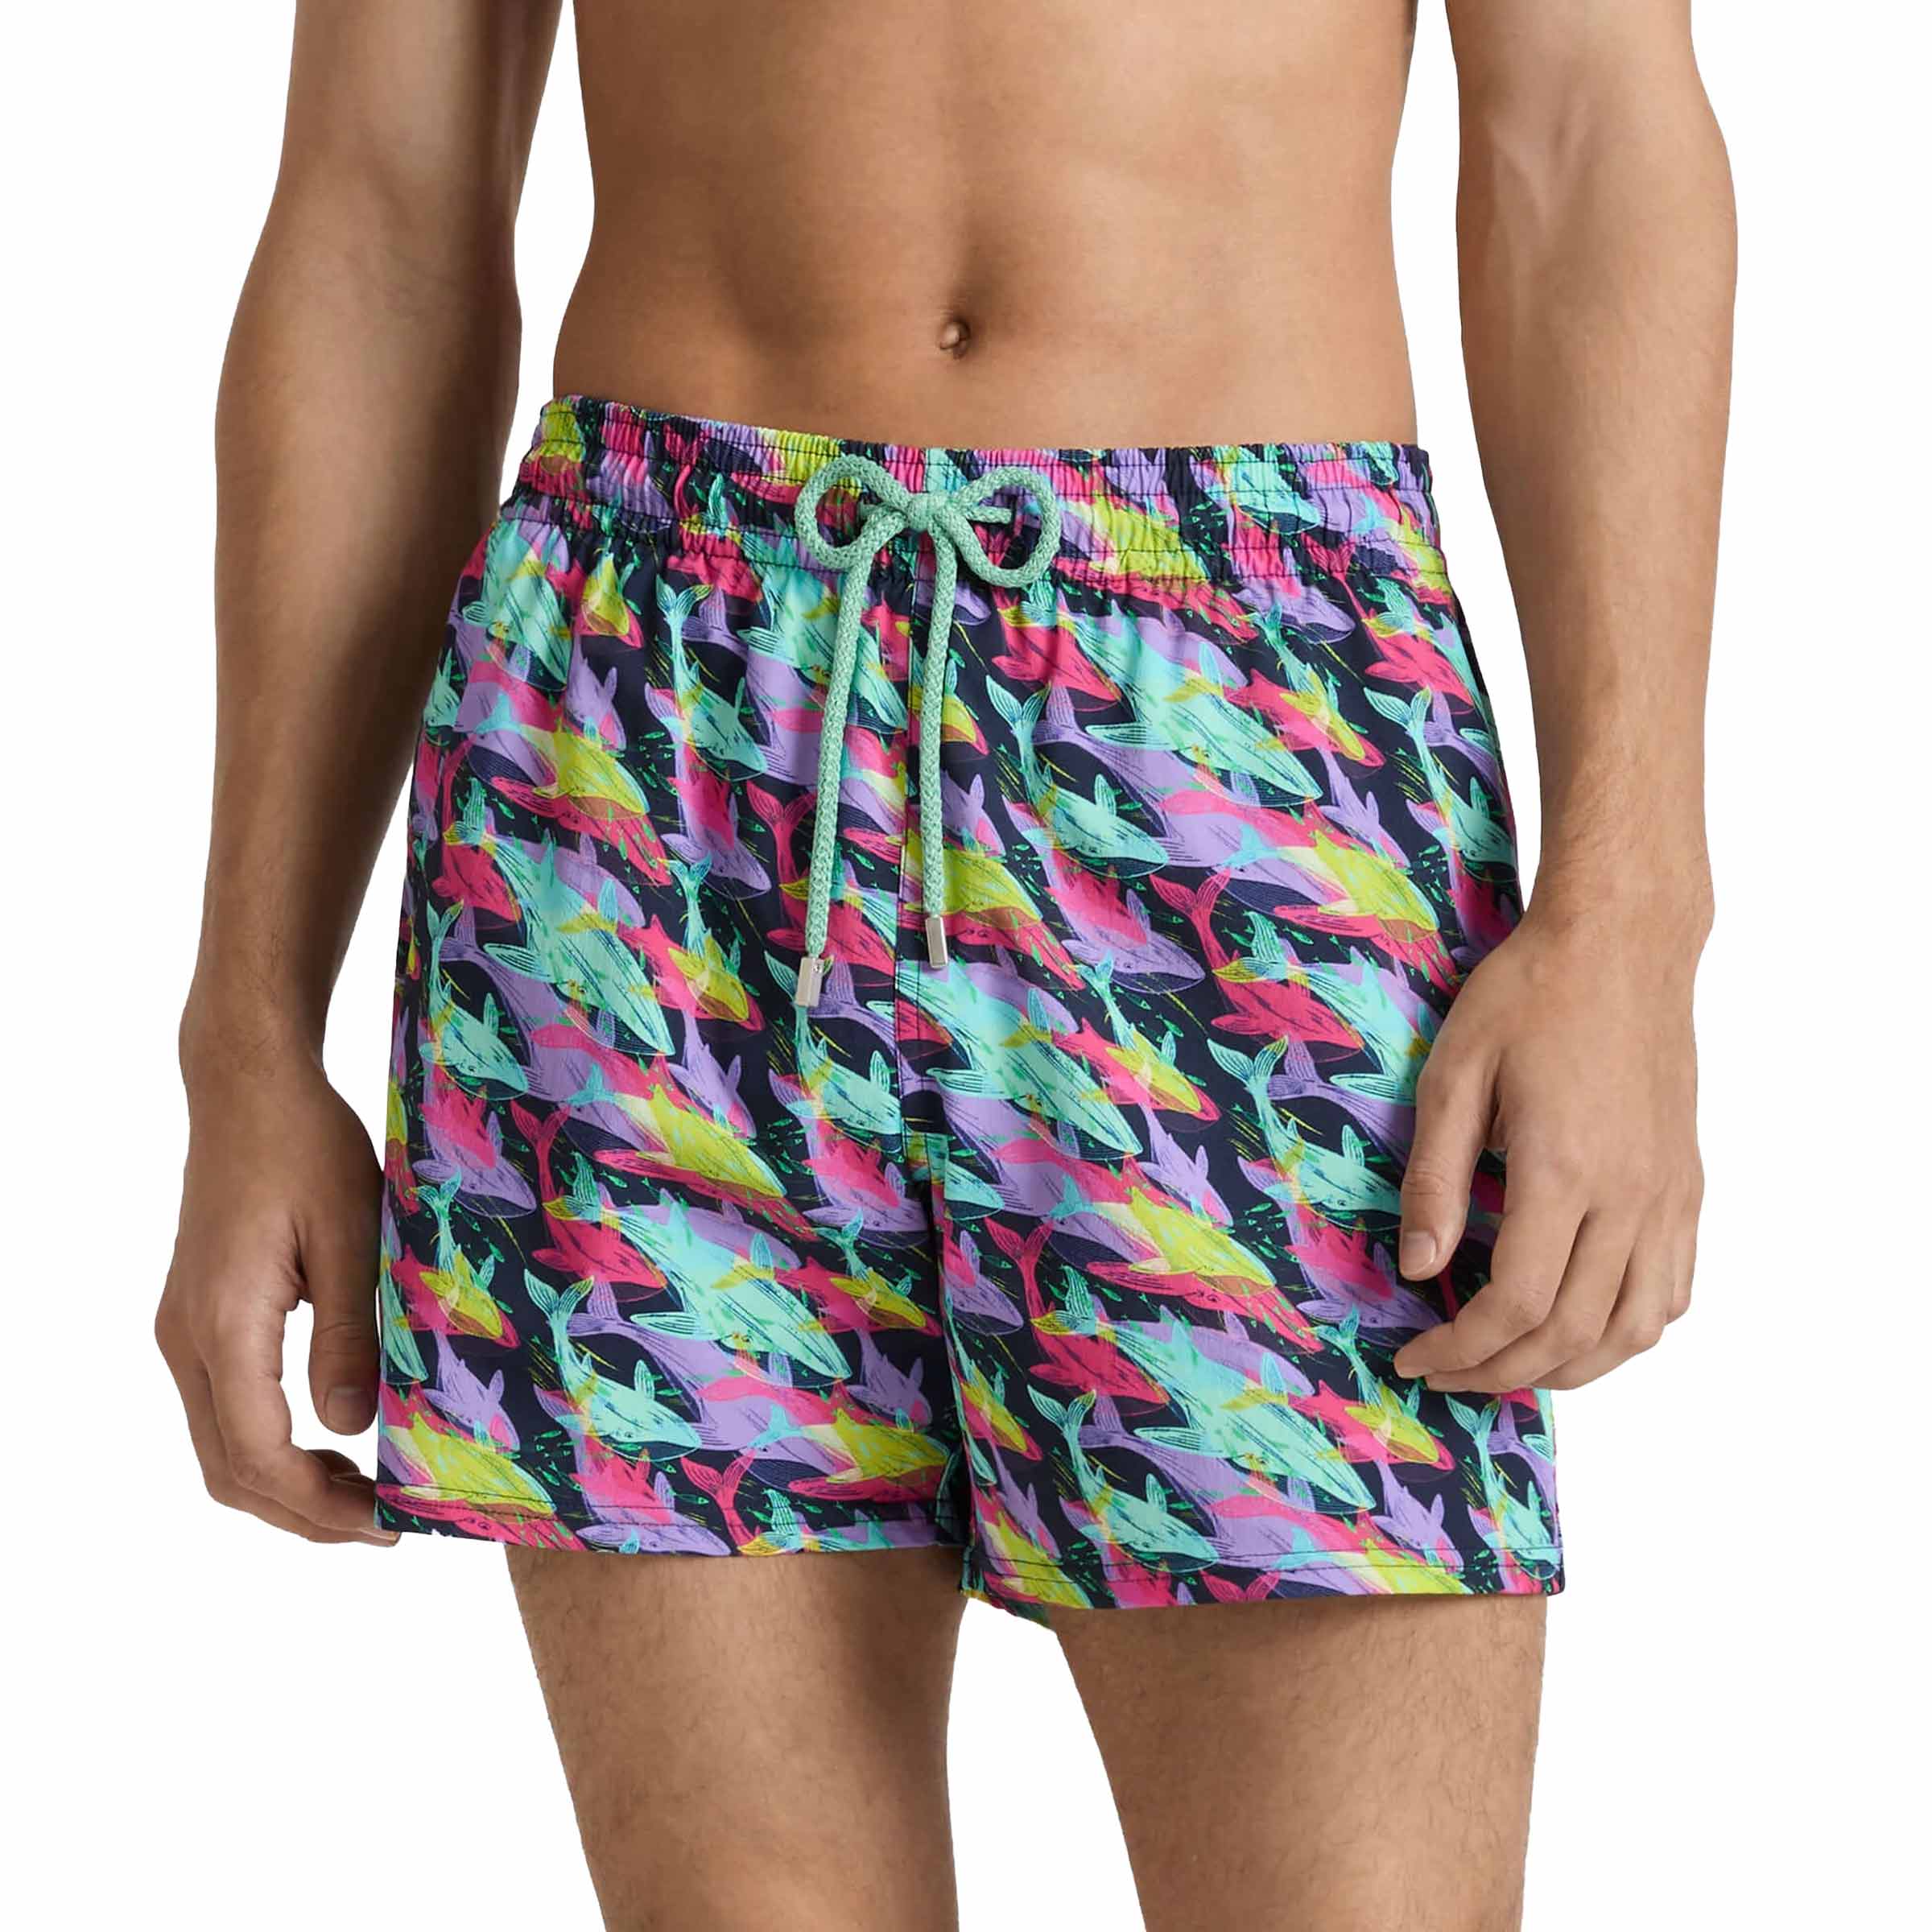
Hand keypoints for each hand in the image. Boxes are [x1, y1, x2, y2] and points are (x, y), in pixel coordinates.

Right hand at [155, 1055, 395, 1542]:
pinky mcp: (198, 1319)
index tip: (388, 1524)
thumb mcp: (352, 1233)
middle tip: (386, 1527)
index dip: (320, 1505)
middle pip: (230, 1470)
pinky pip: (224, 1411)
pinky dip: (272, 1448)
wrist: (248, 1089)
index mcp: (224, 1324)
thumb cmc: (307, 1147)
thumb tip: (351, 1427)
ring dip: (287, 1486)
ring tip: (365, 1497)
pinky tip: (330, 1444)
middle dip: (305, 1513)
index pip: (257, 1455)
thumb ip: (350, 1332)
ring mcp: (185, 1332)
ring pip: (222, 1449)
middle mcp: (187, 1340)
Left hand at [1390, 913, 1702, 1393]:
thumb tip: (1420, 1267)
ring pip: (1635, 1329)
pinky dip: (1628, 1331)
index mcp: (1563, 1170)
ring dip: (1570, 1369)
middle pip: (1571, 1331)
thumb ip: (1436, 1178)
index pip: (1515, 1304)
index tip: (1415, 1357)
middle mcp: (1629, 1196)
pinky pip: (1673, 1289)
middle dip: (1500, 1372)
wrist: (1622, 943)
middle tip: (1445, 1375)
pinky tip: (1582, 1328)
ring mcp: (1668, 1195)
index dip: (1460, 1348)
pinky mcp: (1686, 1185)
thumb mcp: (1454, 1074)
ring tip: (1508, 1369)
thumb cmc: (1530, 994)